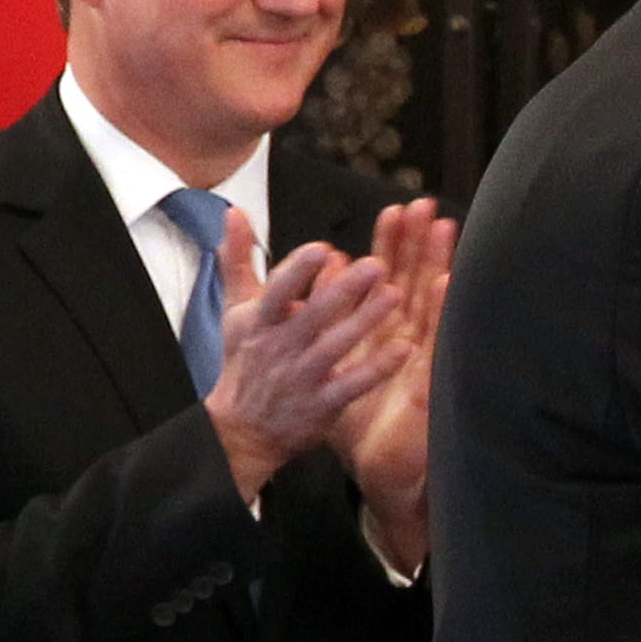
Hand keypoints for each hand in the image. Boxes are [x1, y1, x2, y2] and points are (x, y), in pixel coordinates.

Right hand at [203, 206, 404, 504]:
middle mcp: (281, 346)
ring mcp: (303, 376)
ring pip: (337, 345)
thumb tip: (235, 212)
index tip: (321, 249)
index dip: (298, 272)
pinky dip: (377, 367)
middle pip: (314, 315)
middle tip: (376, 264)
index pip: (278, 291)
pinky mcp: (323, 404)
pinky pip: (353, 384)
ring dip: (366, 320)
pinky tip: (405, 348)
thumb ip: (238, 259)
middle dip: (344, 289)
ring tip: (395, 295)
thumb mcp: (236, 309)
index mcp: (261, 320)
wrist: (241, 429)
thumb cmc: (245, 358)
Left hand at [329, 197, 456, 567]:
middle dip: (420, 243)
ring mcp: (423, 360)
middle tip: (423, 205)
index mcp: (384, 333)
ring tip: (443, 229)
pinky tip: (448, 286)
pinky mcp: (430, 383)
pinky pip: (436, 344)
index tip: (395, 211)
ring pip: (432, 305)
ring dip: (439, 265)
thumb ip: (320, 317)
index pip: (393, 279)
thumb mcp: (330, 366)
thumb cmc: (360, 420)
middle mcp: (409, 340)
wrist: (379, 471)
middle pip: (416, 281)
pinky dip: (445, 314)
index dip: (394, 245)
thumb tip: (320, 272)